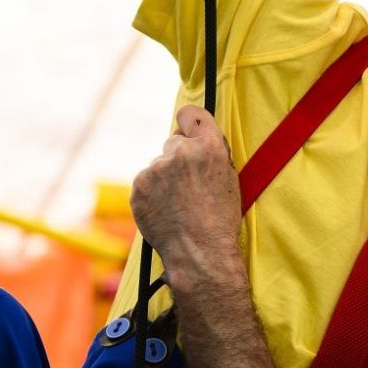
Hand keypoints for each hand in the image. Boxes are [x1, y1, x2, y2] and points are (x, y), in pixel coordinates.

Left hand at [129, 105, 243, 289]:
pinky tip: (166, 210)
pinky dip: (152, 194)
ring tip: (178, 205)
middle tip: (188, 184)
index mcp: (209, 147)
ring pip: (159, 165)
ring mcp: (156, 168)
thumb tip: (193, 139)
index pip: (191, 115)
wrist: (199, 252)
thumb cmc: (220, 221)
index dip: (189, 121)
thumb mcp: (229, 180)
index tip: (186, 126)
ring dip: (165, 179)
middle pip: (174, 142)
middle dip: (178, 157)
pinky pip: (145, 183)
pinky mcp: (138, 186)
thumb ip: (211, 154)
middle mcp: (180, 152)